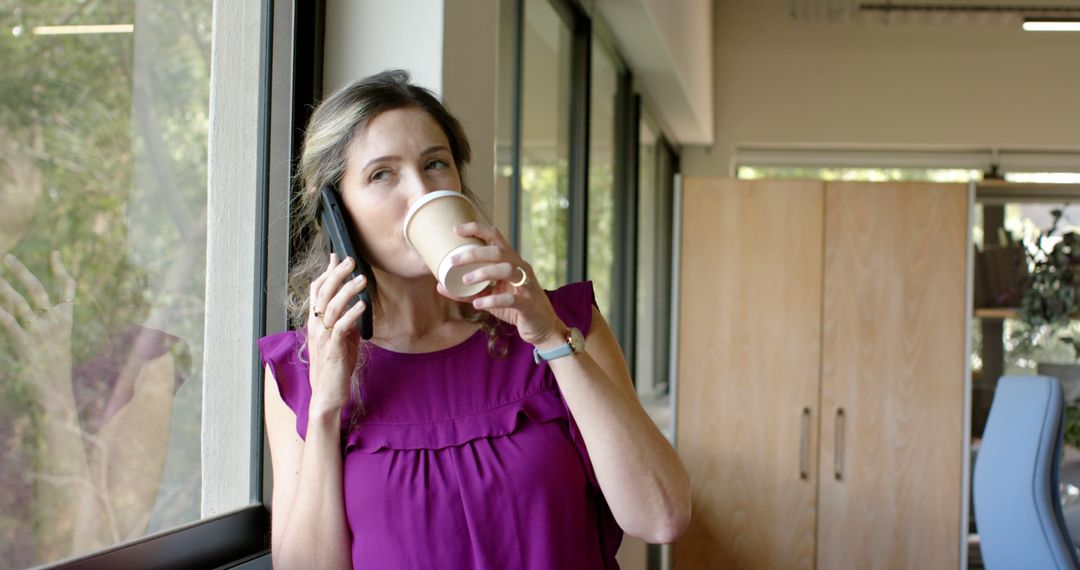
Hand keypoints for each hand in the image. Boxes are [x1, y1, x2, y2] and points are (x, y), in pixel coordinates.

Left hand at [0, 252, 76, 393]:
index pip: (67, 289)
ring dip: (4, 288)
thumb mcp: (56, 343)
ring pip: (20, 303)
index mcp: (65, 320)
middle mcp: (54, 323)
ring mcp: (40, 333)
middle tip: (7, 257)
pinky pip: (9, 323)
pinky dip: (0, 312)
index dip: (61, 270)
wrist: (55, 394)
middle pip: (38, 290)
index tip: (55, 253)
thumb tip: (29, 307)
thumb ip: (45, 323)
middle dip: (21, 272)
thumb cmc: (53, 369)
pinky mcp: (25, 345)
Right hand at [306, 253, 367, 413]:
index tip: (337, 257)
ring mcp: (323, 337)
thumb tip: (355, 306)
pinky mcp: (333, 349)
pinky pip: (341, 327)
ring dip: (348, 291)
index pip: (317, 291)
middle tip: (351, 260)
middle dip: (337, 275)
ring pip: (332, 307)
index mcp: (316, 322)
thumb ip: (345, 322)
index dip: (326, 273)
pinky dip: (352, 314)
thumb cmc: (335, 366)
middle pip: (323, 294)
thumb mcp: (342, 339)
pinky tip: (362, 305)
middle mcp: (316, 326)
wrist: (327, 394)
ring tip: (362, 279)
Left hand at [438, 223, 564, 348]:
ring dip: (483, 272)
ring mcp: (526, 285)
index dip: (476, 229)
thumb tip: (439, 286)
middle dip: (473, 253)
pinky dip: (492, 300)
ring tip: (465, 281)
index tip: (455, 230)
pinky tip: (478, 304)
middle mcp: (520, 269)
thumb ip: (467, 292)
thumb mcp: (490, 298)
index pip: (495, 237)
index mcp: (511, 262)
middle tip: (453, 261)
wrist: (542, 327)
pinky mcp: (528, 304)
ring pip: (506, 269)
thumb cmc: (515, 308)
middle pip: (498, 251)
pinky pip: (511, 299)